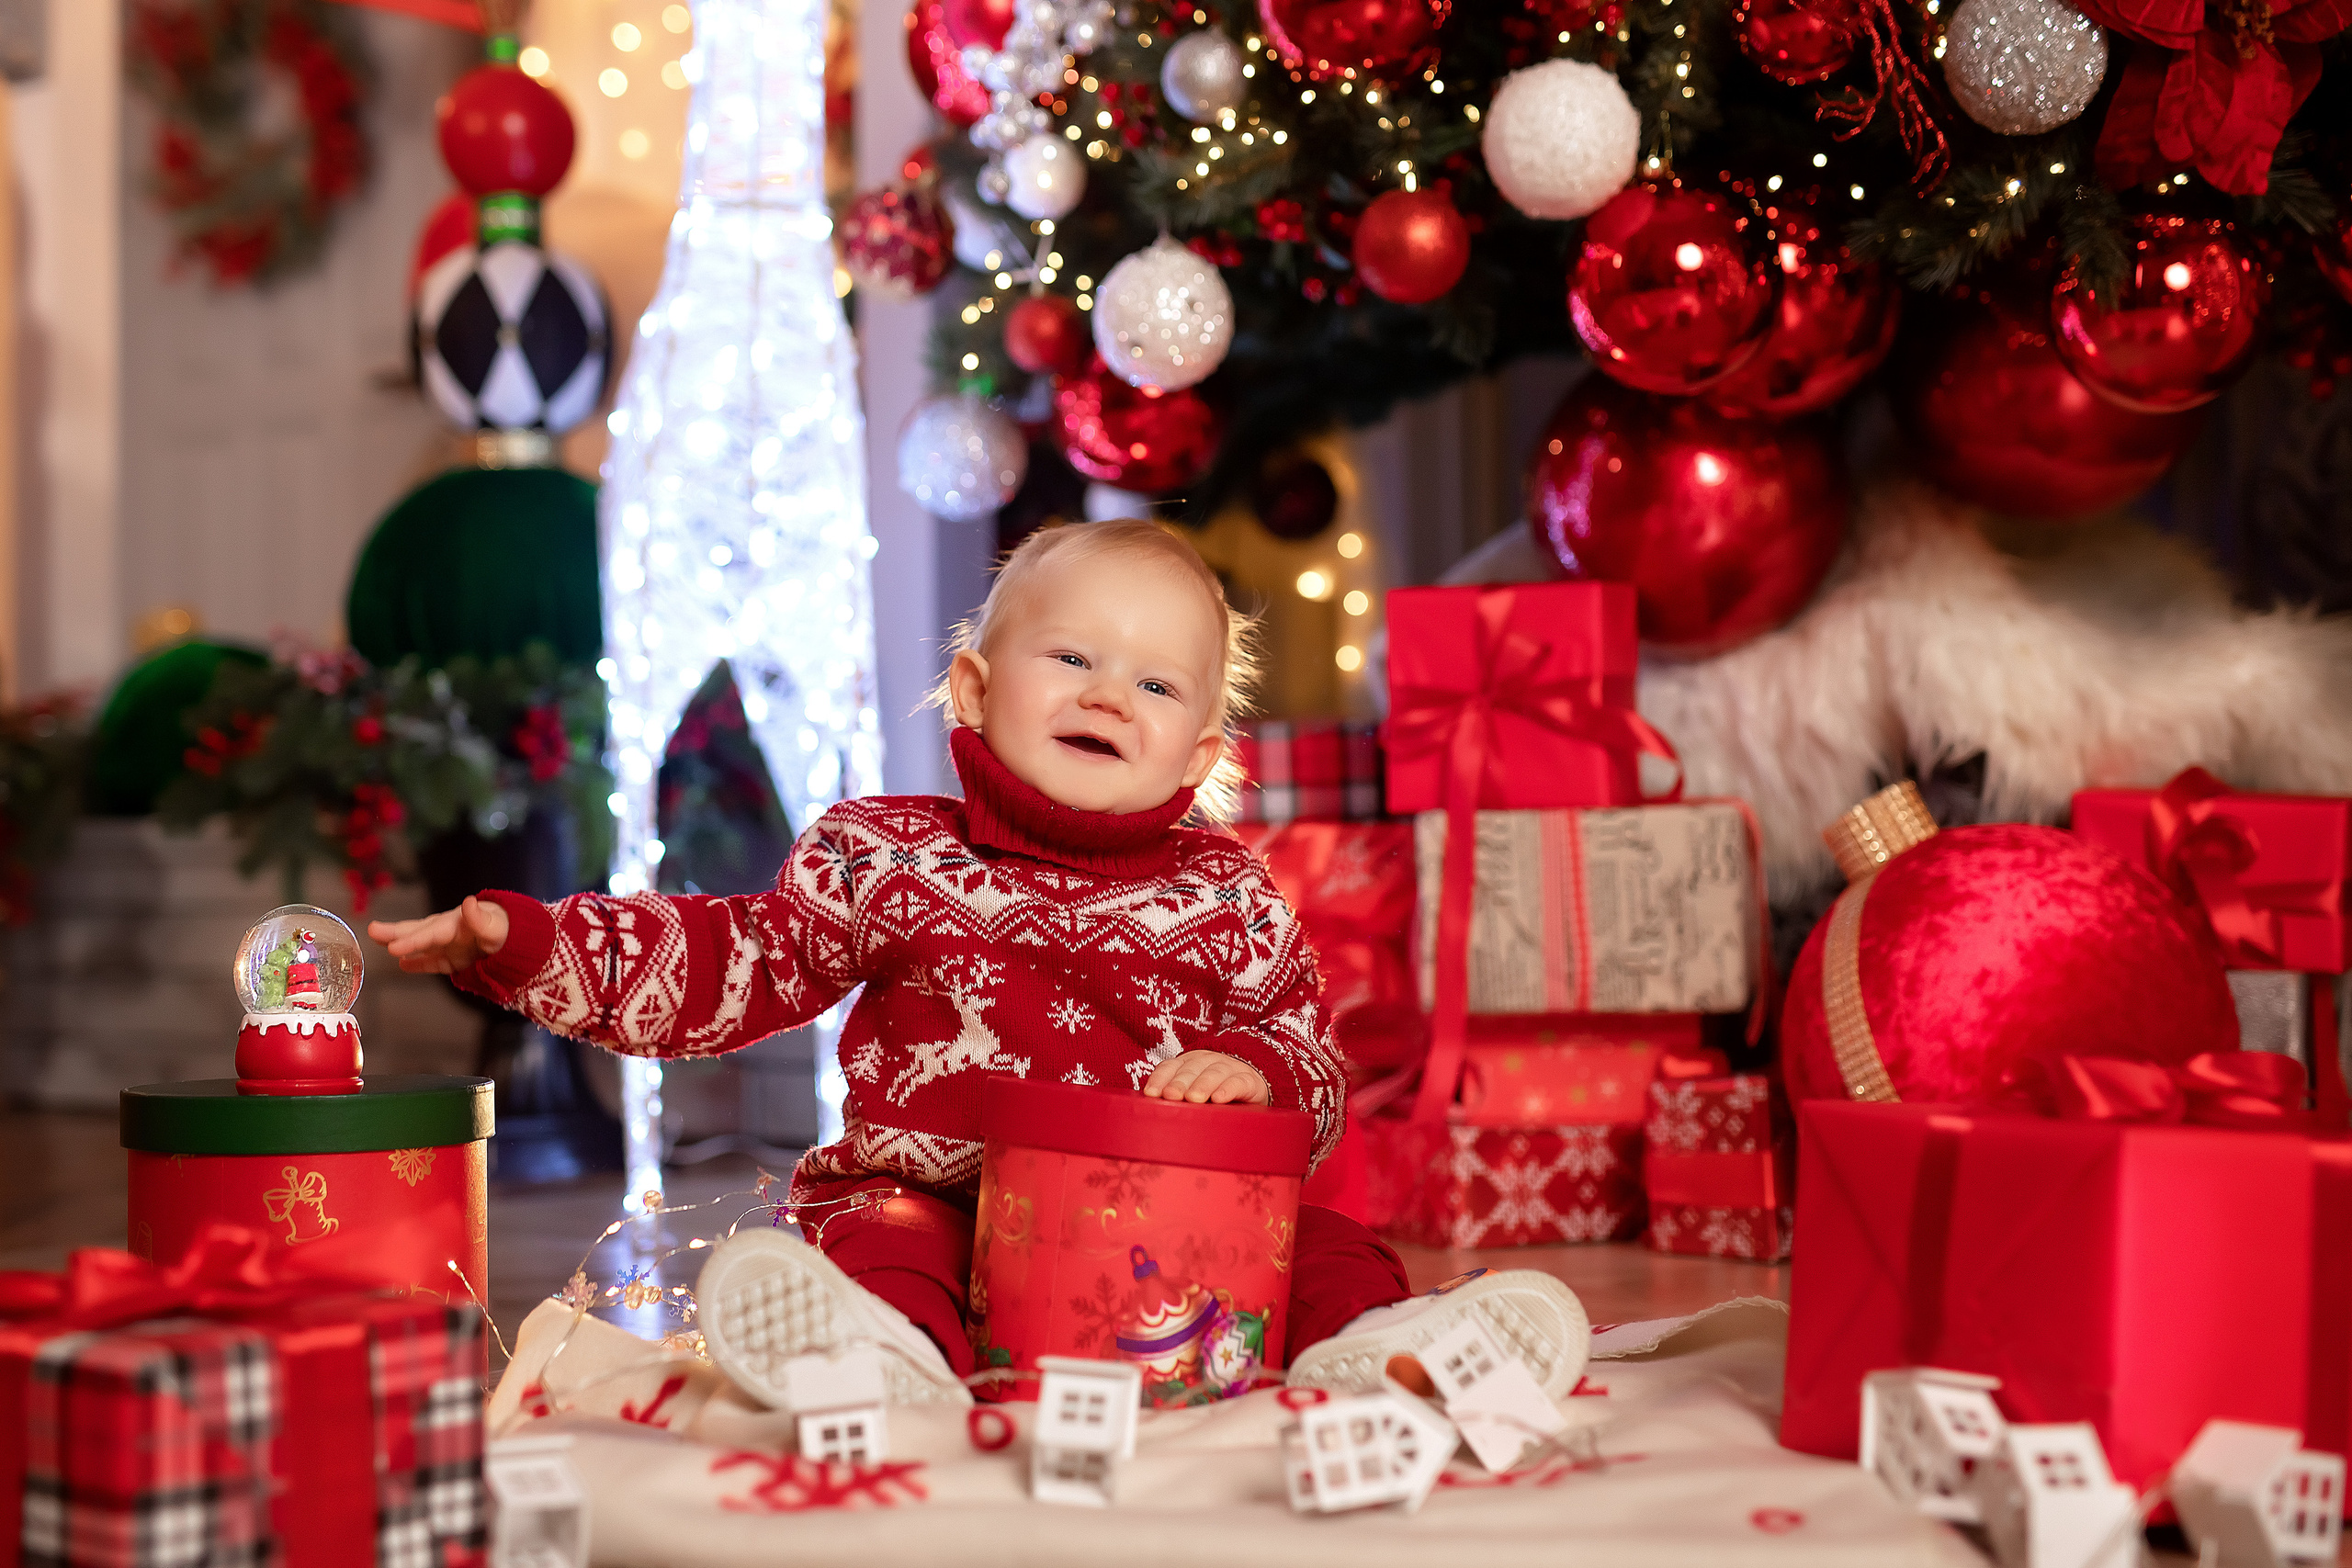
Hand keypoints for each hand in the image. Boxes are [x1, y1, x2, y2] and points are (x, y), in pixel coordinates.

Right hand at [368, 896, 509, 975]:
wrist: (513, 937)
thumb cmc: (505, 927)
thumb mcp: (497, 925)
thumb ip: (481, 919)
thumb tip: (469, 902)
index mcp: (455, 922)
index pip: (430, 933)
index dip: (412, 940)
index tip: (393, 946)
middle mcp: (446, 932)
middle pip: (418, 932)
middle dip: (395, 932)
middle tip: (372, 930)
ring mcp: (447, 946)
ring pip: (420, 946)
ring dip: (400, 944)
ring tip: (377, 940)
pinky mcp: (452, 960)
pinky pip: (432, 962)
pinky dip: (419, 963)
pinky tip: (403, 964)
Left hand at [1143, 1050, 1268, 1105]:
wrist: (1253, 1084)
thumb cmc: (1214, 1093)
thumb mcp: (1193, 1092)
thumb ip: (1175, 1097)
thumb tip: (1147, 1112)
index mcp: (1189, 1063)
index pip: (1170, 1067)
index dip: (1160, 1079)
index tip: (1151, 1094)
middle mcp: (1207, 1061)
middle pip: (1190, 1070)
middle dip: (1179, 1083)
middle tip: (1171, 1096)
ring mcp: (1229, 1068)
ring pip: (1213, 1073)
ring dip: (1202, 1085)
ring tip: (1194, 1099)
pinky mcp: (1248, 1080)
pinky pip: (1237, 1082)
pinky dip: (1228, 1089)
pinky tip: (1218, 1099)